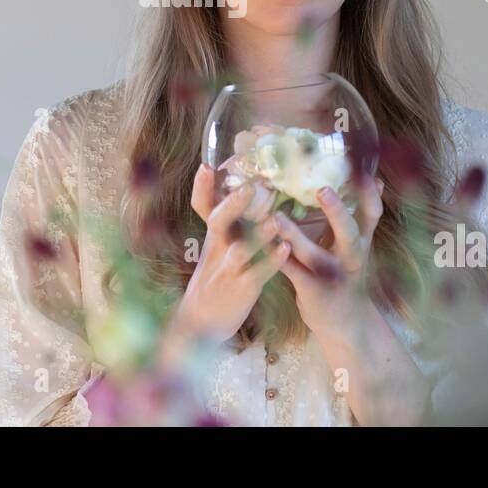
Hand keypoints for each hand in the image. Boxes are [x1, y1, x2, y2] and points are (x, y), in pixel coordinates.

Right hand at [162, 163, 290, 357]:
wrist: (201, 321)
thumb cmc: (214, 277)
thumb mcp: (213, 247)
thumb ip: (226, 223)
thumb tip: (239, 191)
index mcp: (213, 235)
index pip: (202, 207)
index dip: (202, 187)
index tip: (207, 166)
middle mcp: (217, 248)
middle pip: (219, 221)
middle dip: (233, 204)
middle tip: (248, 186)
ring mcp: (228, 269)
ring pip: (241, 249)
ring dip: (258, 234)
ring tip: (274, 219)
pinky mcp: (242, 289)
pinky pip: (258, 273)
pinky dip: (272, 261)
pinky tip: (286, 249)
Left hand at [272, 177, 384, 336]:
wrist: (347, 324)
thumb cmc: (346, 272)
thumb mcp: (359, 244)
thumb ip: (362, 214)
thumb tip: (374, 178)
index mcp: (361, 241)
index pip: (372, 214)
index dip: (370, 194)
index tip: (363, 170)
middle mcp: (350, 257)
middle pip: (349, 233)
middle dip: (337, 212)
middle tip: (323, 190)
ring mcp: (331, 275)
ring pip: (312, 254)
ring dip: (293, 235)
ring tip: (275, 216)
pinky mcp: (312, 290)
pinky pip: (292, 272)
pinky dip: (277, 257)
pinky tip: (261, 243)